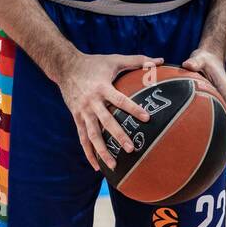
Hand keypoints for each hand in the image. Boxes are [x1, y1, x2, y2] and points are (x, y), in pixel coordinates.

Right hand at [58, 52, 163, 171]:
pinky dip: (89, 153)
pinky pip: (82, 138)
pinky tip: (97, 167)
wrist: (65, 67)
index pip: (119, 100)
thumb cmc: (94, 63)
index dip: (132, 109)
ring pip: (92, 135)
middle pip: (106, 122)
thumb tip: (160, 60)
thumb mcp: (114, 59)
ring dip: (102, 151)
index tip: (147, 118)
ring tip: (114, 165)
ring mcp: (82, 112)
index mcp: (102, 87)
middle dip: (118, 136)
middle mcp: (91, 102)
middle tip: (131, 148)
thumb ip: (138, 60)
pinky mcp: (76, 118)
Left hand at [182, 49, 225, 164]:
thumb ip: (195, 61)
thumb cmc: (204, 60)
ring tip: (218, 162)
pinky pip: (213, 125)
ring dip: (223, 144)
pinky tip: (199, 148)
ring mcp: (220, 107)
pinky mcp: (212, 108)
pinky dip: (211, 136)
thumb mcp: (200, 59)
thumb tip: (187, 64)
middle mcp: (225, 103)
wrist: (207, 58)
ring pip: (224, 128)